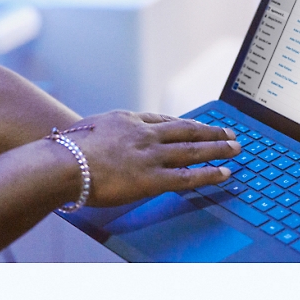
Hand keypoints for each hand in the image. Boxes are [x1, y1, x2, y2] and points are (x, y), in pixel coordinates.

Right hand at [53, 111, 240, 207]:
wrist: (64, 163)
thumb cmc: (66, 152)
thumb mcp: (86, 132)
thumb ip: (101, 136)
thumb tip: (99, 142)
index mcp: (127, 121)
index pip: (163, 120)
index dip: (183, 124)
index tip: (196, 126)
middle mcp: (144, 134)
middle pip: (186, 130)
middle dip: (210, 131)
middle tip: (229, 132)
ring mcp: (151, 155)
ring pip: (193, 149)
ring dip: (218, 148)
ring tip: (235, 148)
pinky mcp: (153, 179)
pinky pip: (189, 176)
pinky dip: (210, 174)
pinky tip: (224, 173)